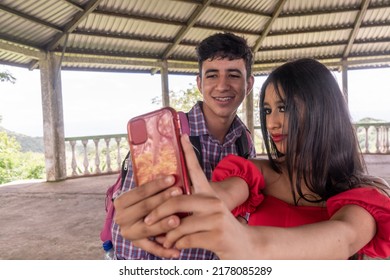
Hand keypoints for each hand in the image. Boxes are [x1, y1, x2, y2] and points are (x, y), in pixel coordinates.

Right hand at [113, 175, 182, 257]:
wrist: (131, 219)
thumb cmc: (143, 201)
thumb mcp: (142, 193)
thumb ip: (153, 187)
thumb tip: (171, 175)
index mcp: (121, 202)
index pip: (141, 191)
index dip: (157, 185)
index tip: (172, 178)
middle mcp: (121, 218)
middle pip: (145, 207)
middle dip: (163, 199)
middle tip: (179, 192)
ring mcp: (128, 232)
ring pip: (148, 228)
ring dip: (163, 224)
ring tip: (178, 220)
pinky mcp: (136, 244)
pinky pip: (151, 248)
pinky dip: (164, 251)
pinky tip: (177, 252)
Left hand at [143, 134, 251, 258]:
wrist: (246, 248)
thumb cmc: (220, 231)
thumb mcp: (207, 216)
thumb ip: (189, 209)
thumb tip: (162, 209)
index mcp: (209, 195)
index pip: (196, 170)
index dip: (189, 152)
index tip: (181, 136)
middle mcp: (214, 202)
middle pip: (177, 201)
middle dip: (157, 212)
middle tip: (147, 220)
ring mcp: (217, 218)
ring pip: (179, 224)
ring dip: (166, 235)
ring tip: (163, 241)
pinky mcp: (217, 236)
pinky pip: (185, 239)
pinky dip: (176, 245)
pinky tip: (176, 247)